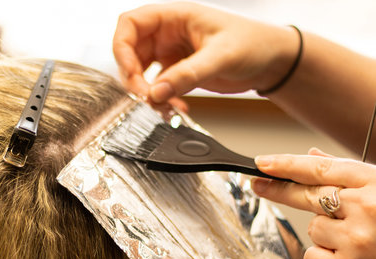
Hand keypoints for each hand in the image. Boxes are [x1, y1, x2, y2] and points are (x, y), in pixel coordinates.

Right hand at [113, 2, 298, 102]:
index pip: (131, 24)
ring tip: (163, 106)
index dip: (122, 48)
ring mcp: (171, 53)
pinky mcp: (178, 72)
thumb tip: (155, 92)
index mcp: (175, 16)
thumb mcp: (220, 57)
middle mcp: (168, 33)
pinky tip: (176, 107)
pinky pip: (158, 87)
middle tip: (146, 97)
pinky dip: (161, 100)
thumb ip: (187, 75)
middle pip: (130, 52)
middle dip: (133, 77)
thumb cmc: (254, 43)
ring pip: (142, 73)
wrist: (272, 61)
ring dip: (147, 92)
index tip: (132, 73)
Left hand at [251, 148, 375, 258]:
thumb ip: (351, 177)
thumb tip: (314, 156)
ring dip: (329, 237)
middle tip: (259, 185)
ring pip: (314, 229)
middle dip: (279, 189)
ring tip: (361, 246)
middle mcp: (366, 207)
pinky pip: (314, 257)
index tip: (264, 163)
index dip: (287, 164)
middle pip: (308, 195)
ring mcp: (355, 239)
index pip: (321, 169)